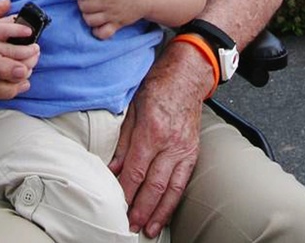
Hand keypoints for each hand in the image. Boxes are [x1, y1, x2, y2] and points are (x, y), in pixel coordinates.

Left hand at [74, 0, 148, 38]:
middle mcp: (109, 3)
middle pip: (85, 6)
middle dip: (80, 1)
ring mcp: (112, 16)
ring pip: (90, 20)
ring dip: (85, 14)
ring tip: (89, 8)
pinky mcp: (117, 25)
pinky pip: (102, 33)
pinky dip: (96, 30)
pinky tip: (96, 22)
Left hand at [110, 41, 210, 237]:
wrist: (187, 76)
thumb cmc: (157, 86)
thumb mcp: (132, 107)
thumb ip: (122, 139)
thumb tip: (111, 167)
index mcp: (152, 130)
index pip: (135, 169)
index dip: (124, 190)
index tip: (114, 204)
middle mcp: (170, 144)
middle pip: (153, 185)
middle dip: (139, 208)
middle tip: (127, 225)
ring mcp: (184, 150)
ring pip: (170, 189)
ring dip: (157, 212)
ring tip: (146, 229)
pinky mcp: (192, 153)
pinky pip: (183, 183)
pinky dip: (172, 202)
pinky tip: (164, 214)